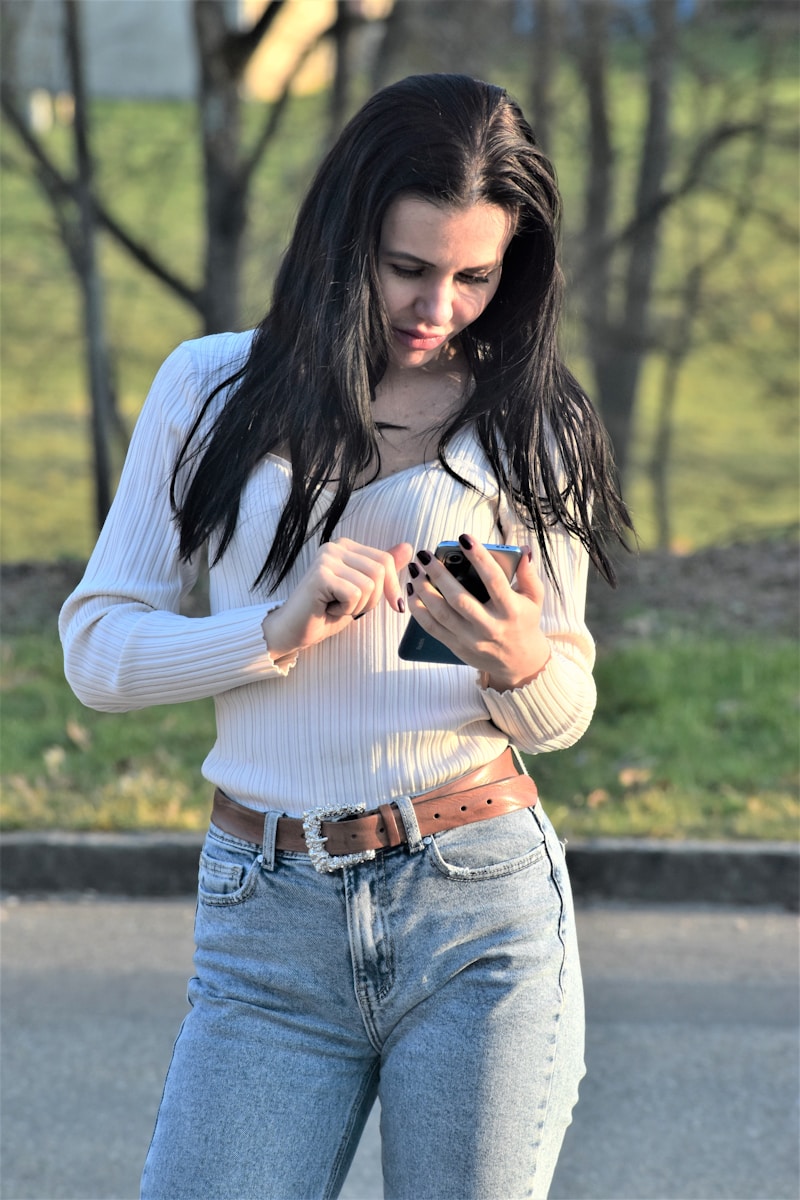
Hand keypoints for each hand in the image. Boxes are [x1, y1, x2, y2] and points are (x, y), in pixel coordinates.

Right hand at [262, 538, 412, 658]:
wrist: (293, 632)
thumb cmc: (325, 613)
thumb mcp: (362, 591)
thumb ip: (382, 570)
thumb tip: (408, 547)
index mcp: (345, 546)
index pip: (385, 560)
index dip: (391, 587)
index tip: (390, 605)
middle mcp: (334, 546)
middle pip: (380, 570)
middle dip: (372, 599)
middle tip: (349, 607)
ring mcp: (325, 559)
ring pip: (369, 584)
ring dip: (358, 606)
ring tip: (336, 607)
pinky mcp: (320, 575)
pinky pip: (354, 594)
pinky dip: (346, 610)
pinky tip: (327, 609)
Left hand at [406, 535, 551, 690]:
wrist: (519, 662)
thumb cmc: (524, 621)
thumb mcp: (534, 598)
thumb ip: (528, 573)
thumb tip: (523, 550)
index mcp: (510, 610)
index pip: (494, 580)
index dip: (479, 558)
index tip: (464, 538)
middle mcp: (489, 626)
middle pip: (459, 599)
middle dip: (439, 574)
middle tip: (424, 555)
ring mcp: (470, 639)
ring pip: (441, 614)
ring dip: (423, 590)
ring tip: (414, 570)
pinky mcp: (456, 646)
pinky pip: (432, 627)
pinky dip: (418, 609)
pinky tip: (412, 591)